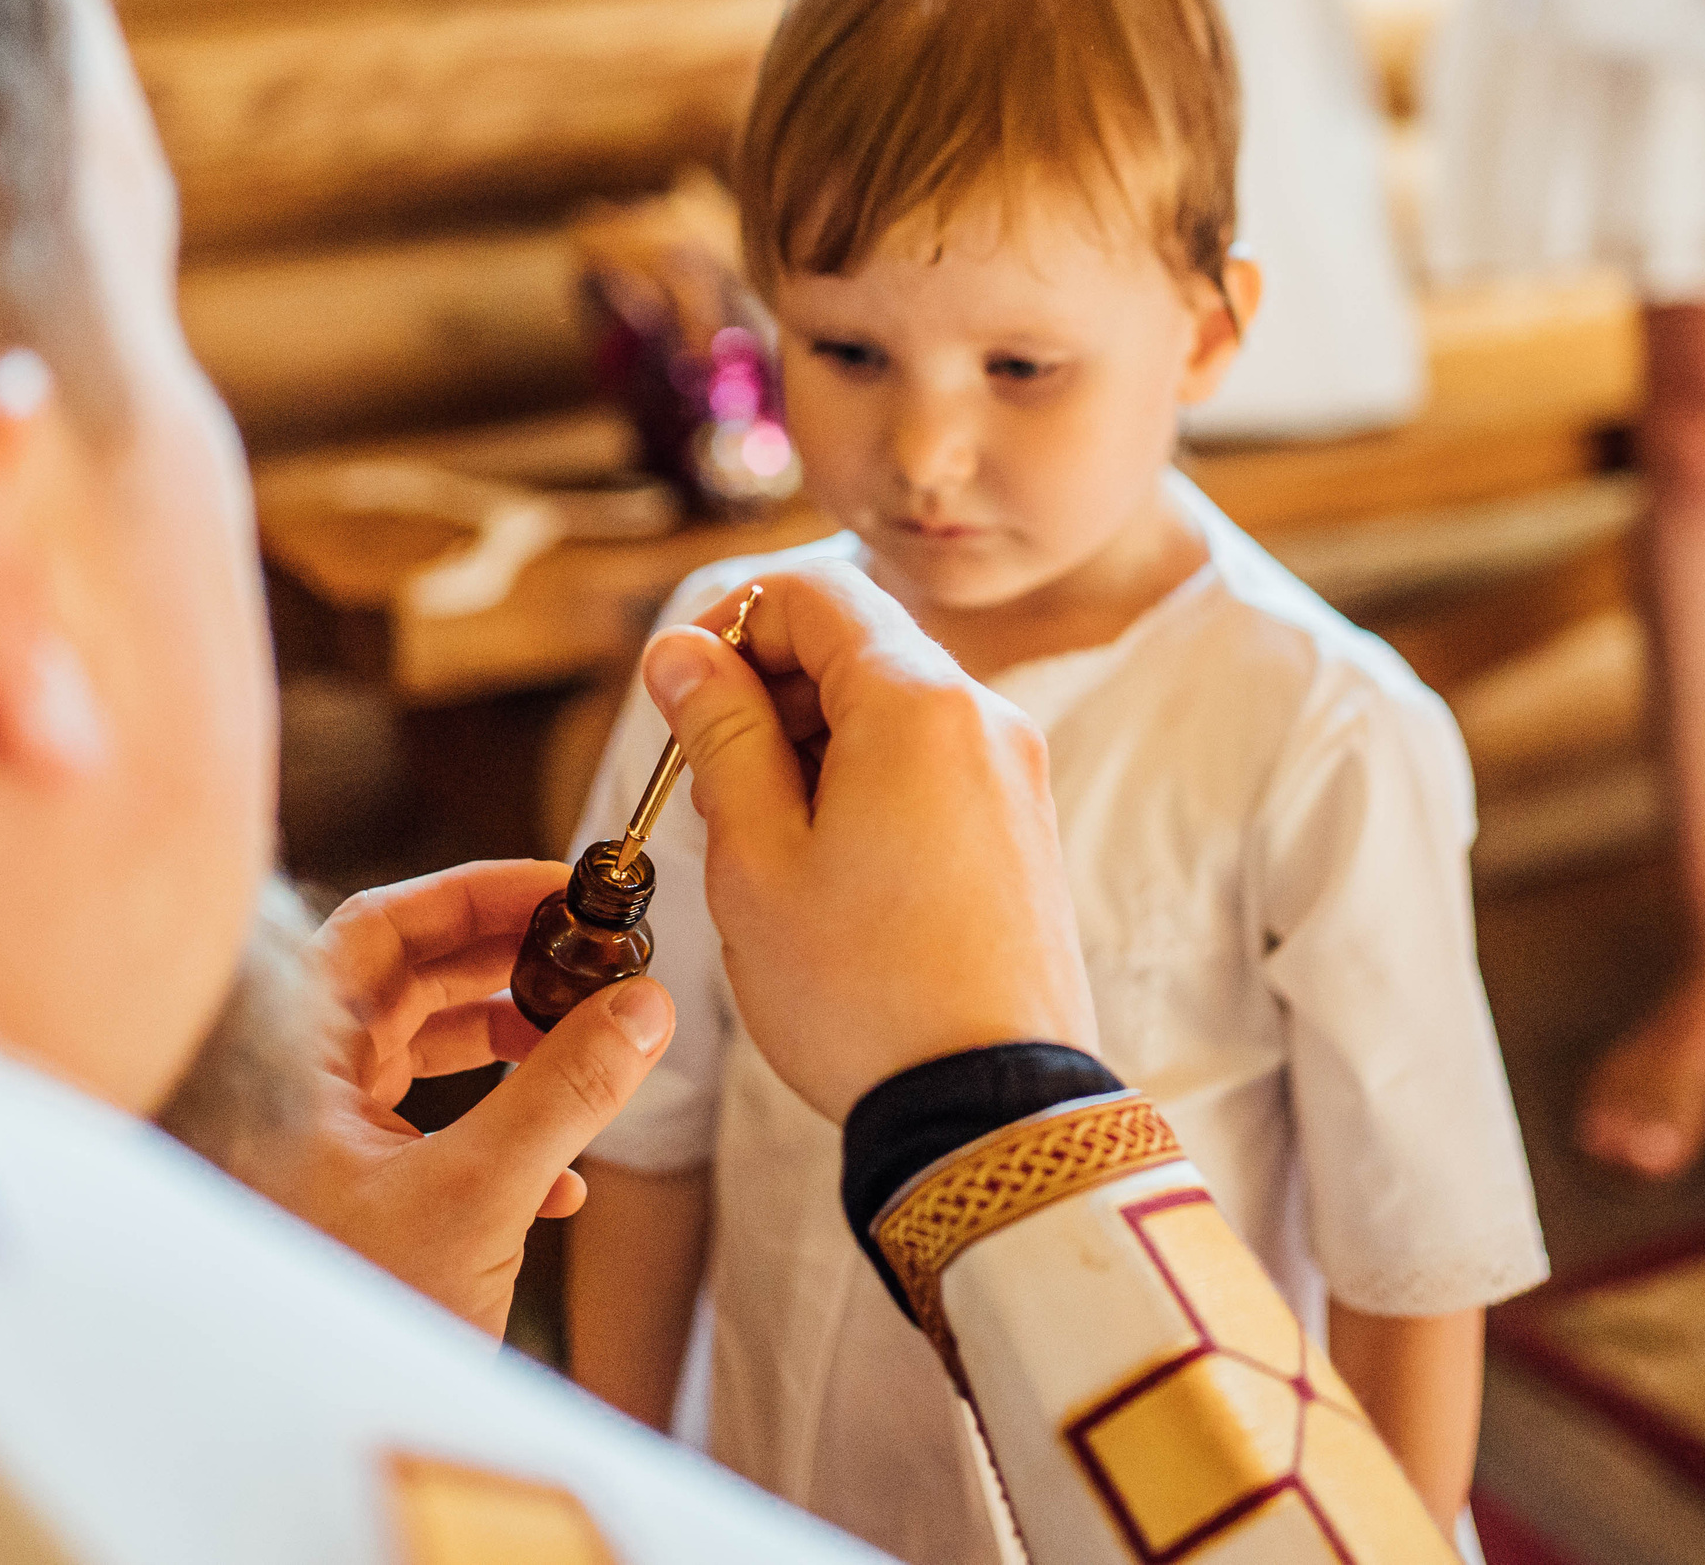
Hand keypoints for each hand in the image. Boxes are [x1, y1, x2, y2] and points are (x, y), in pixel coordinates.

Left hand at [272, 861, 676, 1338]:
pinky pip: (430, 1132)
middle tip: (590, 955)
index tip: (560, 887)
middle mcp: (298, 1091)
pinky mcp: (356, 1199)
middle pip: (405, 983)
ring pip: (420, 1058)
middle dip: (506, 969)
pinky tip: (560, 1181)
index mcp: (293, 1061)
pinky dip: (498, 1133)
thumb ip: (564, 1091)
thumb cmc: (351, 1318)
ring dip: (510, 1049)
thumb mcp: (479, 1196)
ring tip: (586, 1052)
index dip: (474, 895)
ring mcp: (323, 1145)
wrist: (311, 1441)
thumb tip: (643, 1006)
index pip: (381, 928)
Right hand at [641, 561, 1096, 1122]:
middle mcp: (982, 717)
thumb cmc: (859, 990)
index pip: (812, 591)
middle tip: (711, 792)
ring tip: (765, 850)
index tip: (681, 700)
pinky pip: (930, 766)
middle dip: (766, 695)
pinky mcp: (1024, 831)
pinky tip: (827, 877)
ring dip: (810, 746)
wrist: (990, 1113)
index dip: (729, 626)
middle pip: (854, 645)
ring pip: (889, 710)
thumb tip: (681, 649)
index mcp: (916, 702)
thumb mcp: (756, 855)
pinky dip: (864, 787)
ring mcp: (1014, 775)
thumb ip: (718, 733)